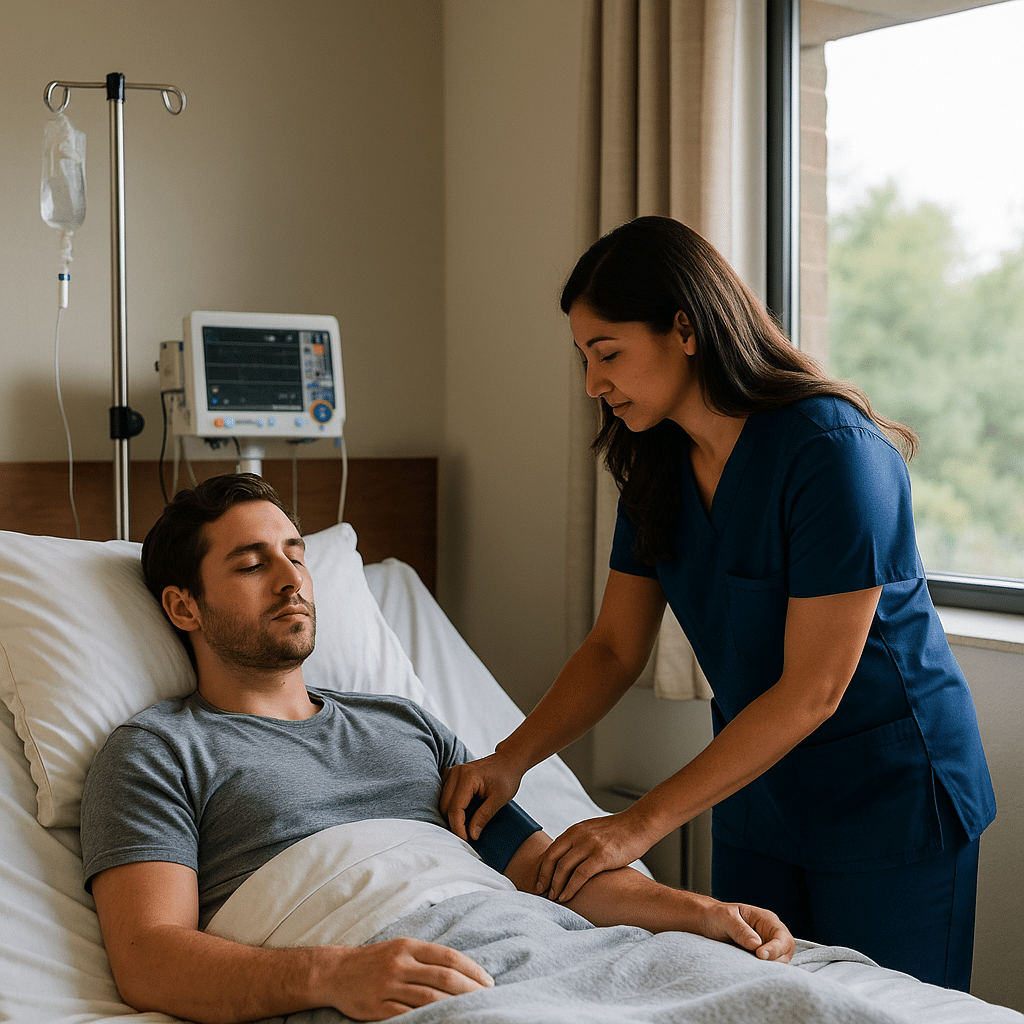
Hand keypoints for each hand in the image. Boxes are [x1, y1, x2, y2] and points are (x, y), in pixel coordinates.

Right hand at [326, 938, 493, 1019]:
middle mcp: (400, 963)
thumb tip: (461, 969)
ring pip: (429, 997)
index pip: (448, 957)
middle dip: (470, 989)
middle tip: (487, 998)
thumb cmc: (375, 960)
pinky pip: (407, 1014)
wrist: (336, 972)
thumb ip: (427, 957)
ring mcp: (389, 985)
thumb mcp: (401, 948)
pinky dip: (427, 1018)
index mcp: (409, 946)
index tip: (488, 982)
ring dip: (454, 1005)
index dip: (472, 970)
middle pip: (444, 977)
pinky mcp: (378, 1006)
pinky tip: (442, 1020)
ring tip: (471, 1011)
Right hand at [441, 753, 523, 840]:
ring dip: (452, 816)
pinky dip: (451, 807)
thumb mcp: (499, 799)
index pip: (455, 808)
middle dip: (454, 824)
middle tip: (468, 836)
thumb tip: (471, 835)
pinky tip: (463, 814)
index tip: (467, 840)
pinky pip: (445, 795)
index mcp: (467, 777)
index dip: (458, 828)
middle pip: (445, 806)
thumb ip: (483, 816)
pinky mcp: (453, 774)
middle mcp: (456, 773)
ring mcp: (452, 772)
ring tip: (466, 827)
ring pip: (443, 801)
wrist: (508, 761)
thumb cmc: (507, 777)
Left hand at [534, 811, 655, 903]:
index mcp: (575, 830)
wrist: (640, 824)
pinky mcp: (602, 856)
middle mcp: (578, 835)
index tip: (538, 881)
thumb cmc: (619, 831)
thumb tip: (569, 860)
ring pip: (563, 868)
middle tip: (540, 892)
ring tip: (552, 898)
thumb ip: (580, 842)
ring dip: (555, 885)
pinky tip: (566, 897)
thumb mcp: (593, 831)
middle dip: (544, 877)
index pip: (551, 850)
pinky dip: (570, 888)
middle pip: (552, 859)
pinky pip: (580, 875)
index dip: (542, 867)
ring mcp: (590, 845)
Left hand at [696, 900, 794, 963]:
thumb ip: (740, 929)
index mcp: (766, 920)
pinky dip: (762, 972)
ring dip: (769, 968)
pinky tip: (752, 973)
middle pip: (785, 952)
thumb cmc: (715, 916)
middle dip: (775, 961)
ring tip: (752, 969)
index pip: (782, 936)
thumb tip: (757, 945)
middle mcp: (770, 934)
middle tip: (757, 965)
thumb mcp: (725, 918)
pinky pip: (767, 968)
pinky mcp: (759, 959)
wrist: (705, 923)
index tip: (760, 955)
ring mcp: (766, 947)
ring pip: (779, 963)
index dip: (776, 948)